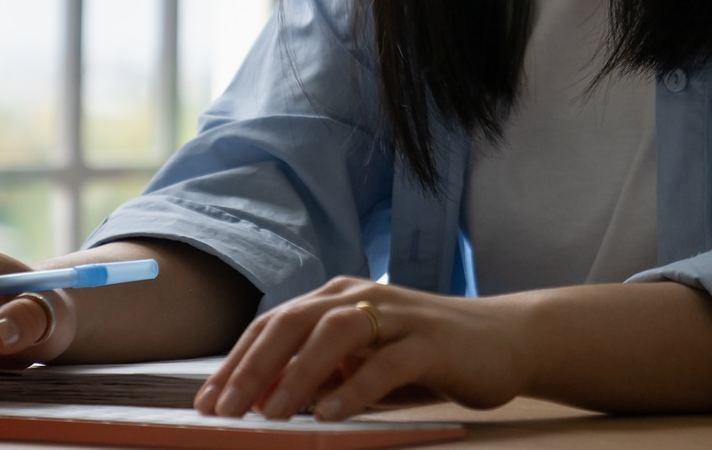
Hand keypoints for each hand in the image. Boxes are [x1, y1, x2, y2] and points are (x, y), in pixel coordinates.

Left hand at [192, 277, 532, 421]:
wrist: (505, 339)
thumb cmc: (425, 355)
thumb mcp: (364, 362)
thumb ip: (321, 373)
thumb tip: (263, 399)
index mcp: (338, 298)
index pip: (274, 324)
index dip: (237, 361)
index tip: (206, 401)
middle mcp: (362, 297)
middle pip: (294, 322)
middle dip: (253, 366)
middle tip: (223, 408)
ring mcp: (398, 316)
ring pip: (336, 333)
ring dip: (299, 374)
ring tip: (272, 413)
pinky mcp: (432, 341)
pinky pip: (387, 363)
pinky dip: (355, 387)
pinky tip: (332, 414)